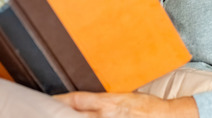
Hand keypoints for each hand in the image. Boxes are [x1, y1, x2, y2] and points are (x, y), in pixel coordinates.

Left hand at [55, 92, 196, 117]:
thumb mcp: (124, 96)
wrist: (165, 117)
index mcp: (107, 102)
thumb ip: (104, 100)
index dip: (60, 100)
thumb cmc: (146, 106)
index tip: (48, 100)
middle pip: (75, 115)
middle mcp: (105, 115)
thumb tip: (89, 102)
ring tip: (59, 117)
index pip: (77, 100)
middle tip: (45, 112)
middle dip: (60, 114)